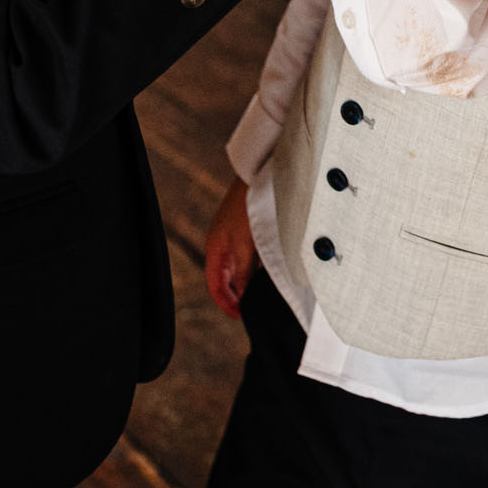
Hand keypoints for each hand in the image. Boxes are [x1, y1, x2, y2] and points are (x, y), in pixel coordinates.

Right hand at [205, 176, 259, 319]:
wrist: (262, 171)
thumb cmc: (249, 204)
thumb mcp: (245, 243)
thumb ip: (243, 271)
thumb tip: (244, 296)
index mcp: (215, 248)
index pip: (215, 285)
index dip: (227, 304)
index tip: (243, 316)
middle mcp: (223, 243)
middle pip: (226, 278)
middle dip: (238, 295)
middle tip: (255, 308)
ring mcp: (235, 235)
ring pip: (240, 267)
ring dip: (249, 281)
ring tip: (265, 294)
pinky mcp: (249, 228)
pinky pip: (251, 255)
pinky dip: (258, 266)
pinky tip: (272, 271)